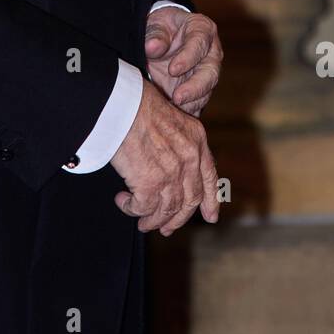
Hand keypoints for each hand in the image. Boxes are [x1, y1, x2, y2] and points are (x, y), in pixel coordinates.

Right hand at [110, 80, 218, 234]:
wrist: (122, 104)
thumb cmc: (138, 104)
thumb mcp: (170, 118)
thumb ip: (177, 141)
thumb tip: (169, 163)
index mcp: (197, 140)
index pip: (209, 176)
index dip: (211, 200)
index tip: (211, 217)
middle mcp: (189, 159)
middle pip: (189, 200)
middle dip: (178, 218)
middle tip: (166, 229)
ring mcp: (171, 174)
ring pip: (167, 210)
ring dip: (153, 220)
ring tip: (141, 221)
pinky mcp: (150, 184)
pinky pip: (143, 208)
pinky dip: (132, 209)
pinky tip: (123, 201)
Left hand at [144, 7, 221, 116]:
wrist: (160, 42)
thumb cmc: (161, 29)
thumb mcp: (155, 25)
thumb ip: (155, 36)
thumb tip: (152, 47)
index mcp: (203, 29)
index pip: (200, 43)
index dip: (188, 57)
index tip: (173, 70)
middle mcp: (211, 53)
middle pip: (211, 72)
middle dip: (195, 87)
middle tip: (177, 97)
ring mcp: (207, 73)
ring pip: (206, 91)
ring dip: (191, 102)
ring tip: (174, 109)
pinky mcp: (200, 90)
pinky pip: (198, 103)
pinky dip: (188, 111)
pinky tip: (175, 116)